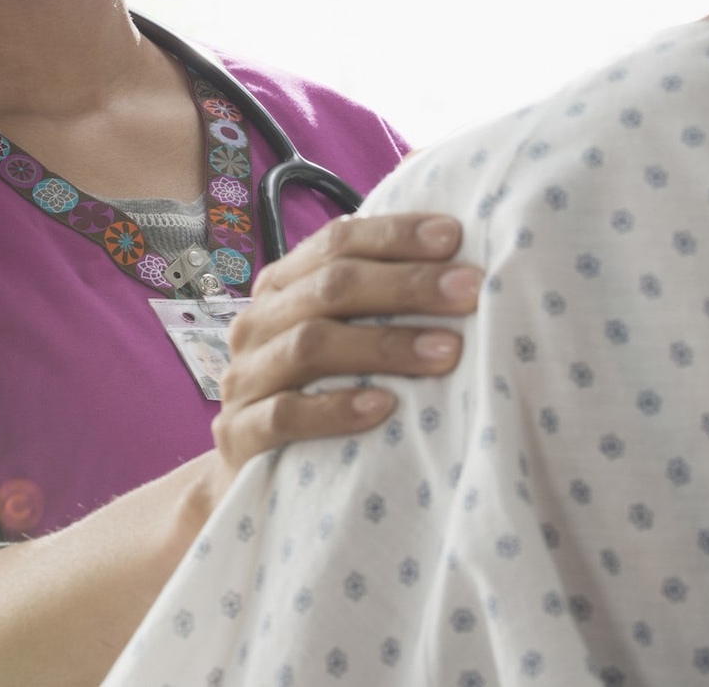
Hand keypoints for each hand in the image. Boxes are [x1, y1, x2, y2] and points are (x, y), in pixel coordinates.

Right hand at [209, 213, 478, 472]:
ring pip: (311, 345)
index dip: (395, 235)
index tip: (454, 236)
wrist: (241, 473)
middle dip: (407, 285)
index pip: (337, 241)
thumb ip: (374, 301)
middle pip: (331, 288)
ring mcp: (245, 376)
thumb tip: (459, 269)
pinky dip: (336, 408)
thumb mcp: (335, 335)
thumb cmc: (312, 391)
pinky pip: (285, 415)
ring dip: (385, 345)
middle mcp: (258, 321)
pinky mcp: (239, 433)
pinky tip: (384, 407)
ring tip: (448, 351)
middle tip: (469, 291)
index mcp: (282, 285)